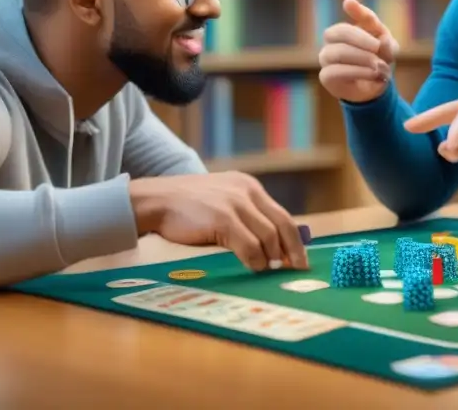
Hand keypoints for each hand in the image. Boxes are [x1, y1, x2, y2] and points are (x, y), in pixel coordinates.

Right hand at [129, 172, 308, 272]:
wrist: (156, 199)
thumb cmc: (187, 205)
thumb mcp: (222, 199)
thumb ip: (244, 213)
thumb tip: (267, 242)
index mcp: (249, 186)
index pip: (282, 215)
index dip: (295, 238)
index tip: (300, 256)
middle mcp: (247, 192)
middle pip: (282, 225)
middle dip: (293, 250)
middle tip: (297, 268)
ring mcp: (235, 205)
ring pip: (268, 237)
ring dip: (273, 258)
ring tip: (272, 271)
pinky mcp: (223, 219)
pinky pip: (249, 246)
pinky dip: (256, 260)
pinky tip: (255, 268)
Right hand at [318, 0, 397, 103]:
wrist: (376, 85)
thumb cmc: (379, 59)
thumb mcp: (388, 46)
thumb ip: (385, 40)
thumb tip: (382, 39)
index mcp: (345, 29)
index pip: (349, 17)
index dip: (352, 14)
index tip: (350, 4)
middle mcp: (332, 41)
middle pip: (338, 32)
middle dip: (361, 39)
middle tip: (377, 47)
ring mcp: (326, 58)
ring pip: (337, 52)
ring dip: (362, 57)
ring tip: (379, 65)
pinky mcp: (326, 77)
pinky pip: (335, 71)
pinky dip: (357, 71)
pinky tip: (373, 73)